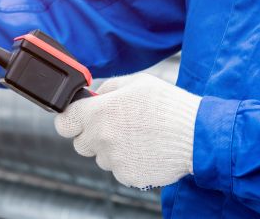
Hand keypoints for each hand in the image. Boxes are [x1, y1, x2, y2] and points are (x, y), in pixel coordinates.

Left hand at [54, 73, 200, 188]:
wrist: (197, 134)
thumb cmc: (169, 106)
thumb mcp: (137, 82)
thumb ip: (108, 88)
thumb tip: (92, 96)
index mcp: (99, 113)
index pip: (63, 123)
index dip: (70, 120)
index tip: (77, 120)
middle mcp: (102, 138)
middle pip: (80, 143)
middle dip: (93, 135)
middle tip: (117, 126)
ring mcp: (113, 160)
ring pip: (101, 157)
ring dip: (112, 149)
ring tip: (138, 137)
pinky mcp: (127, 176)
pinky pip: (118, 169)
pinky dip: (128, 162)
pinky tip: (145, 149)